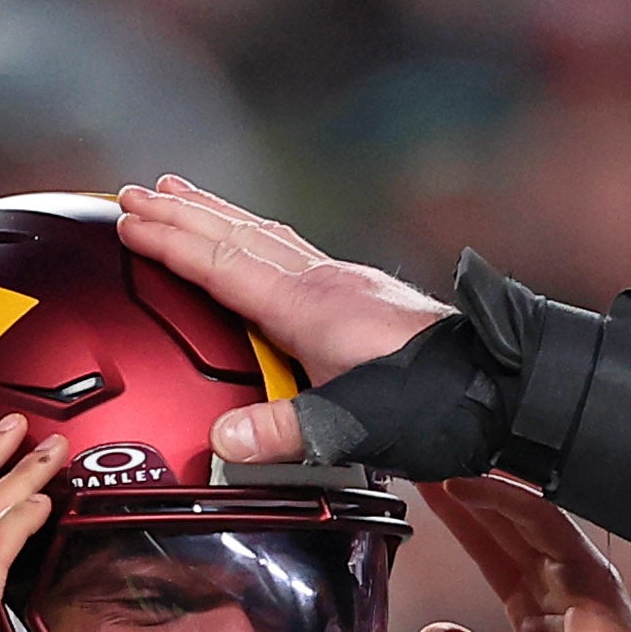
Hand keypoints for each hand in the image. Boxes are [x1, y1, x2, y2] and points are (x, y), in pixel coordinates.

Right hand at [112, 175, 449, 463]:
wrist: (505, 388)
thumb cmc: (437, 406)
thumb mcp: (358, 427)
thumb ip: (288, 433)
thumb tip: (223, 441)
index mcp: (309, 308)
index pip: (223, 264)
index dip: (170, 243)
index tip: (126, 220)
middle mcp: (323, 283)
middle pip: (238, 235)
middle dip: (183, 213)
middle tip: (133, 190)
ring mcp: (345, 284)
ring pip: (266, 236)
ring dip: (218, 215)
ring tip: (182, 194)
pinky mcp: (363, 296)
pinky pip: (291, 250)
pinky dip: (257, 236)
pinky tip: (258, 242)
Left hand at [413, 479, 630, 631]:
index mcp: (541, 623)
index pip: (498, 561)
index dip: (465, 530)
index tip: (430, 501)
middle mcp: (564, 597)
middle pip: (512, 532)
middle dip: (469, 499)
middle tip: (429, 463)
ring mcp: (583, 588)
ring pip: (531, 521)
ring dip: (485, 491)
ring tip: (444, 466)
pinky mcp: (596, 585)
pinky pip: (552, 530)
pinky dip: (512, 505)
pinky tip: (476, 488)